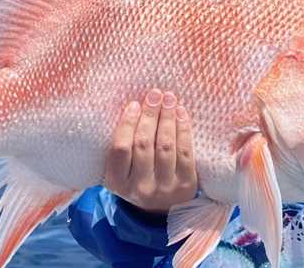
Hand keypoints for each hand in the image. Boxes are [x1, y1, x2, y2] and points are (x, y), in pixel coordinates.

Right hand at [104, 88, 197, 213]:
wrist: (161, 209)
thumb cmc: (137, 178)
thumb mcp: (121, 170)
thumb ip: (122, 146)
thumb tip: (133, 106)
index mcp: (117, 183)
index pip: (120, 149)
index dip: (127, 124)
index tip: (135, 104)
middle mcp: (140, 188)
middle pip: (144, 144)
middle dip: (150, 115)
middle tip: (155, 94)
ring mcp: (165, 187)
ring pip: (165, 146)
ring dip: (167, 118)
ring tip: (169, 99)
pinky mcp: (186, 184)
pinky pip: (185, 152)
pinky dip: (183, 129)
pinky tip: (181, 113)